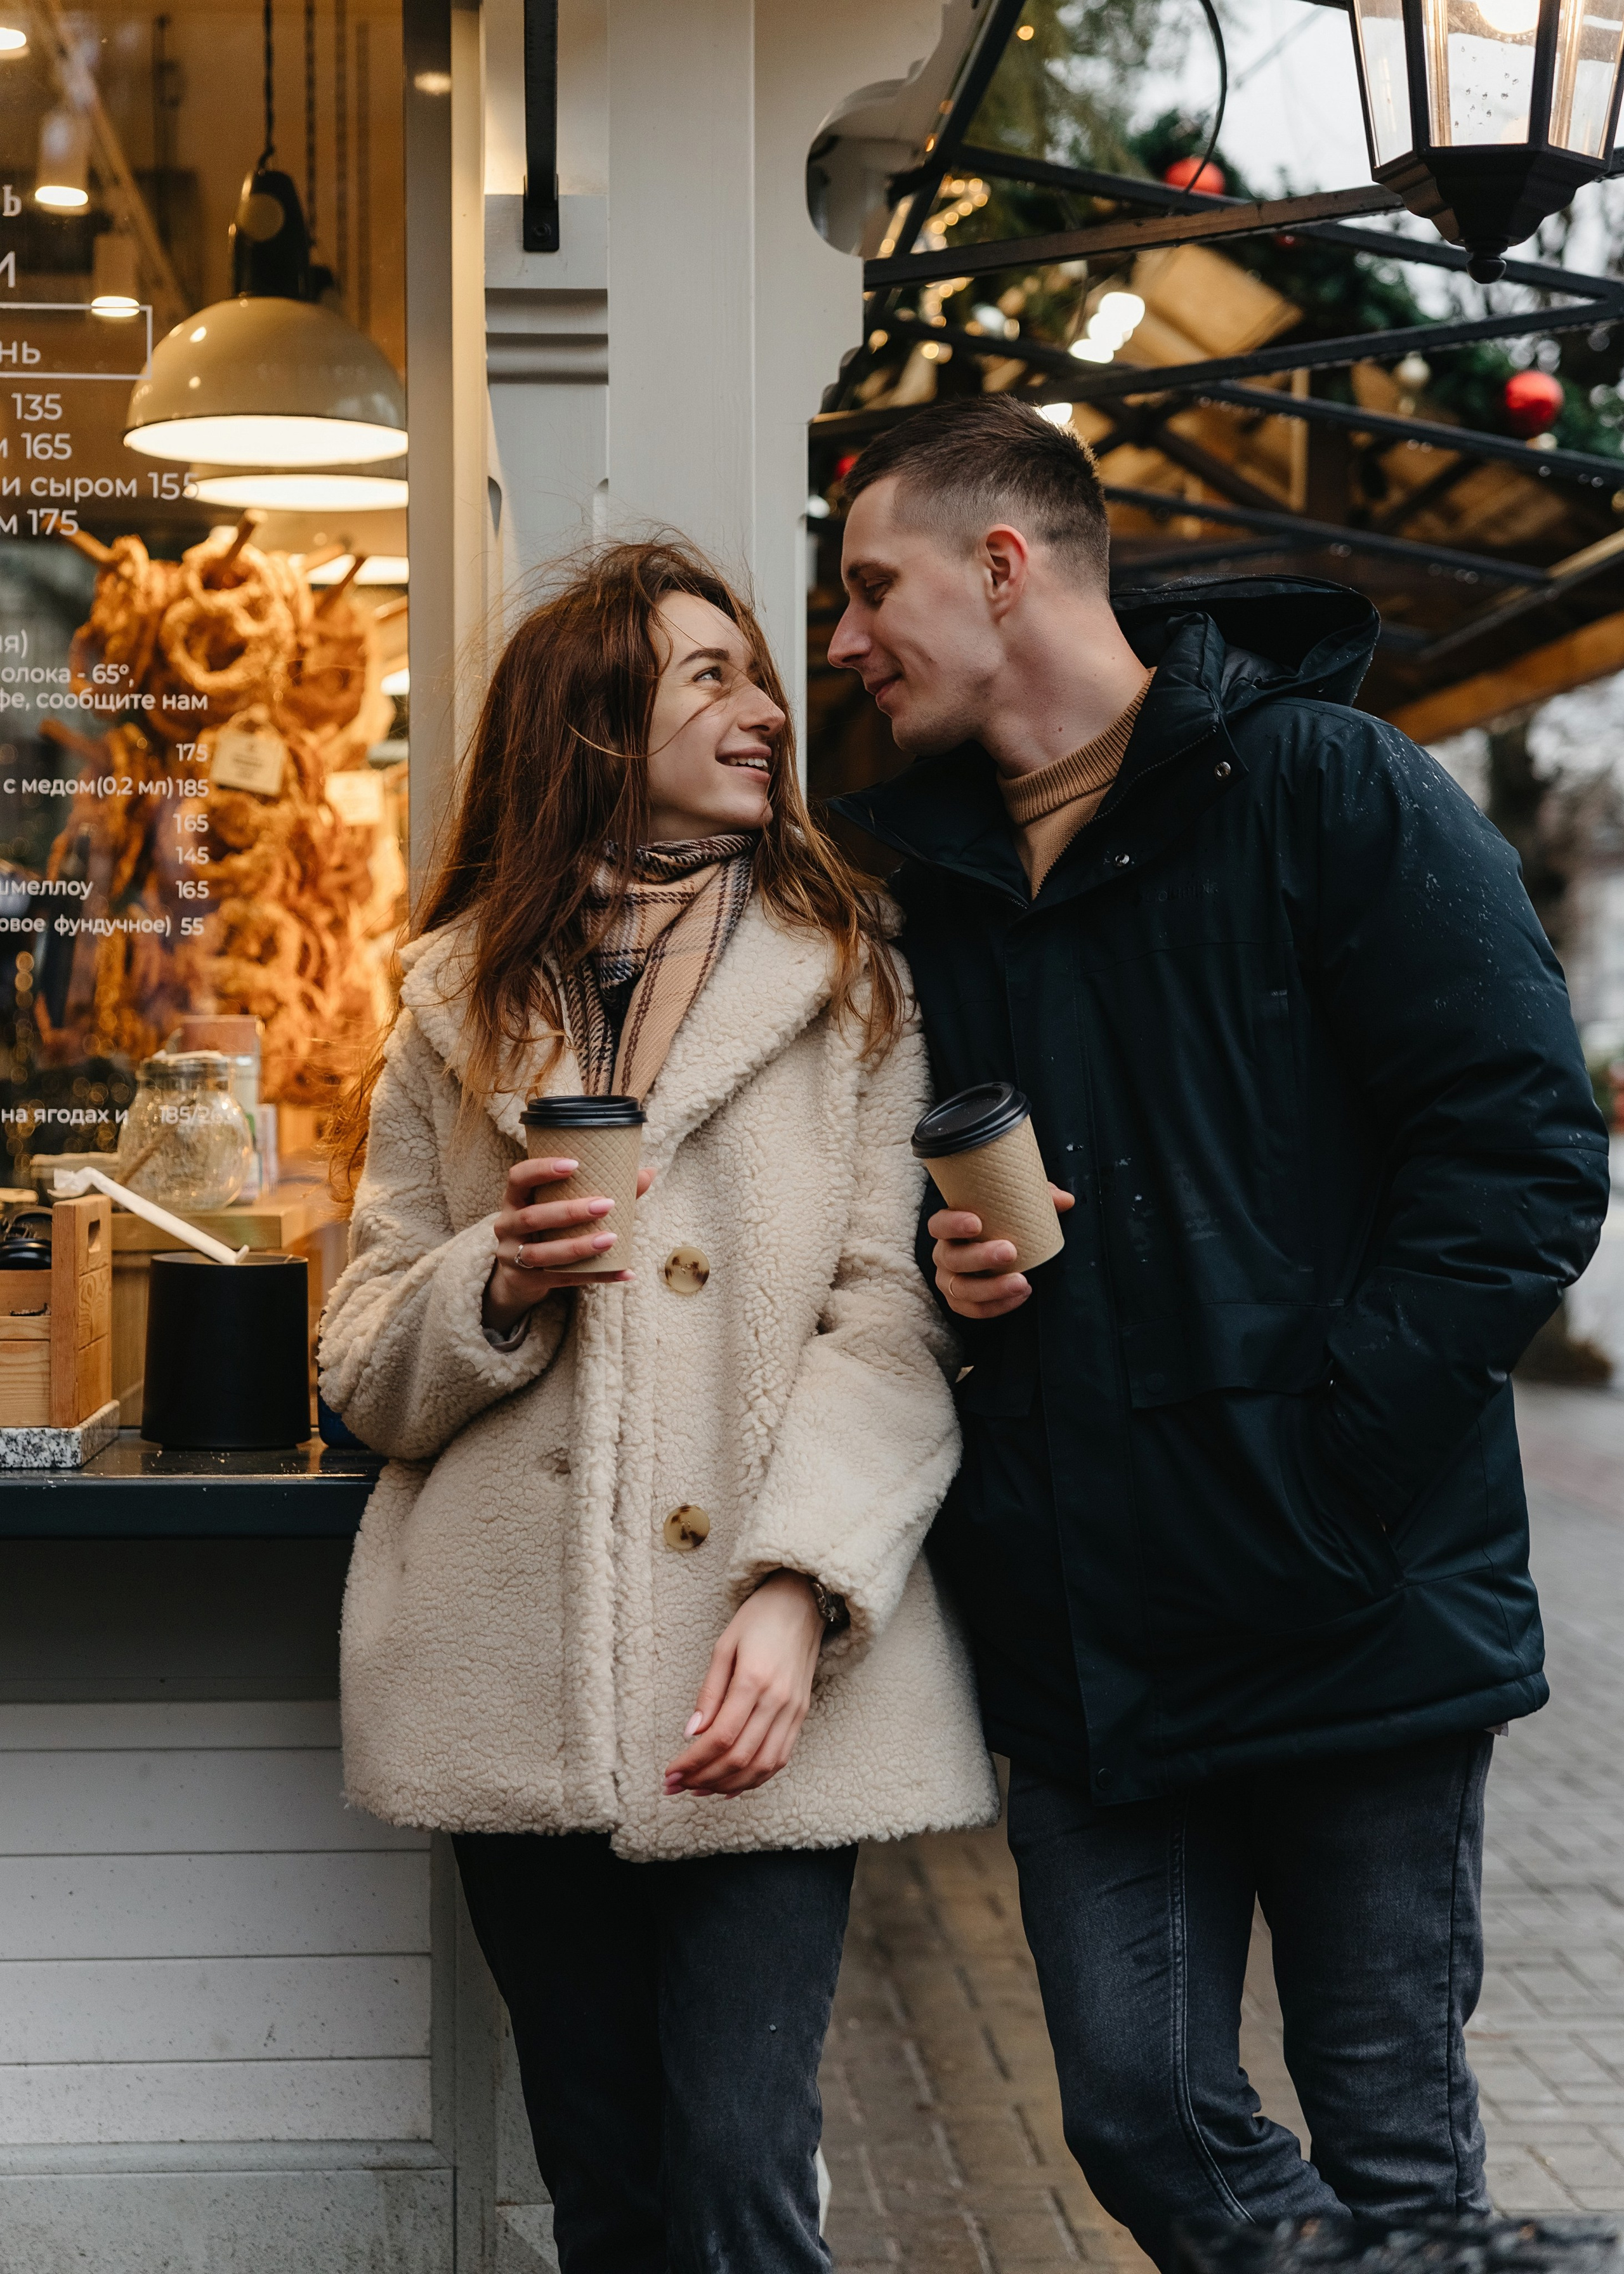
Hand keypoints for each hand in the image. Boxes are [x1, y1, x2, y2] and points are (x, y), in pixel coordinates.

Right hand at [483, 1155, 656, 1335]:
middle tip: (606, 1205)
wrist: (520, 1275)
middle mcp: (506, 1225)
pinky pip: (564, 1280)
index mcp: (514, 1199)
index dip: (542, 1169)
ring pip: (543, 1253)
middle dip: (570, 1211)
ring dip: (579, 1247)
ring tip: (611, 1239)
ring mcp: (512, 1256)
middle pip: (533, 1217)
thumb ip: (601, 1189)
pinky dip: (597, 1276)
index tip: (575, 1164)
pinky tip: (624, 1271)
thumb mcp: (561, 1206)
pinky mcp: (527, 1281)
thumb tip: (649, 1171)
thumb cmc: (548, 1228)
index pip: (518, 1177)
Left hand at [663, 1571, 825, 1797]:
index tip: (670, 1773)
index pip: (721, 1737)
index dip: (693, 1761)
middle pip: (740, 1758)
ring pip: (762, 1766)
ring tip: (698, 1789)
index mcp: (754, 1680)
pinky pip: (780, 1758)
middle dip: (703, 1778)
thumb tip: (690, 1734)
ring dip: (728, 1785)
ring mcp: (794, 1711)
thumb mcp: (723, 1646)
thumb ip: (709, 1692)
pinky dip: (755, 1779)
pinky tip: (731, 1785)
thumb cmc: (758, 1619)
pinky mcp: (801, 1715)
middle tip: (675, 1786)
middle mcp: (778, 1701)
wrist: (802, 1603)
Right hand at [930, 1184, 1075, 1319]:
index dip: (953, 1224)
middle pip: (952, 1258)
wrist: (1000, 1252)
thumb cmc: (1003, 1224)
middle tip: (1010, 1251)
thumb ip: (1038, 1199)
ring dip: (991, 1288)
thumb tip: (1066, 1201)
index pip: (939, 1225)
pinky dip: (997, 1306)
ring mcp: (949, 1280)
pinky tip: (1020, 1296)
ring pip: (961, 1289)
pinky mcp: (960, 1302)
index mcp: (949, 1228)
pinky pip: (973, 1310)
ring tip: (1022, 1282)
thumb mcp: (1017, 1207)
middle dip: (980, 1257)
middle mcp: (944, 1254)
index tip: (977, 1223)